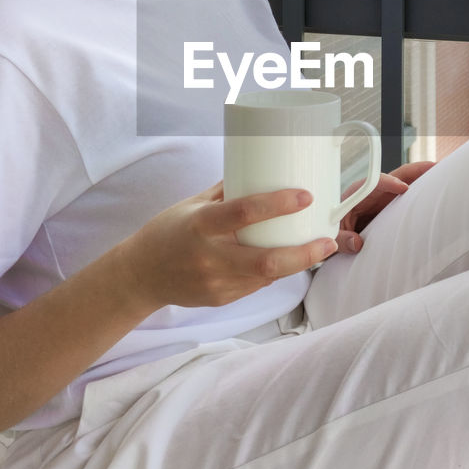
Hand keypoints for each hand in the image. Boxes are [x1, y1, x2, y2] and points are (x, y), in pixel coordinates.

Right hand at [113, 182, 337, 311]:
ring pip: (268, 277)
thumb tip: (263, 169)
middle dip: (305, 253)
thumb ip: (227, 192)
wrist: (140, 275)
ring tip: (319, 247)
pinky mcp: (221, 300)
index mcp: (201, 225)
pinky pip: (256, 286)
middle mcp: (209, 257)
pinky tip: (284, 260)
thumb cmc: (167, 232)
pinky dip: (273, 273)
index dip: (278, 205)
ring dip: (296, 263)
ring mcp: (216, 283)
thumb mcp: (192, 205)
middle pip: (267, 262)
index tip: (304, 196)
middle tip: (328, 240)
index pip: (244, 213)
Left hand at [335, 161, 434, 253]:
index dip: (389, 183)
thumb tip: (357, 243)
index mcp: (356, 194)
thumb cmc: (331, 231)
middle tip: (437, 167)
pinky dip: (422, 192)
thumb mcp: (333, 236)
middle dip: (416, 170)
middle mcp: (372, 192)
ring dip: (424, 179)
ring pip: (406, 184)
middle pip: (396, 176)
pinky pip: (408, 197)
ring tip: (445, 175)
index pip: (374, 183)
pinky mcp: (391, 206)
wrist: (333, 235)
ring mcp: (384, 198)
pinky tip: (438, 192)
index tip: (403, 188)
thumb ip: (342, 239)